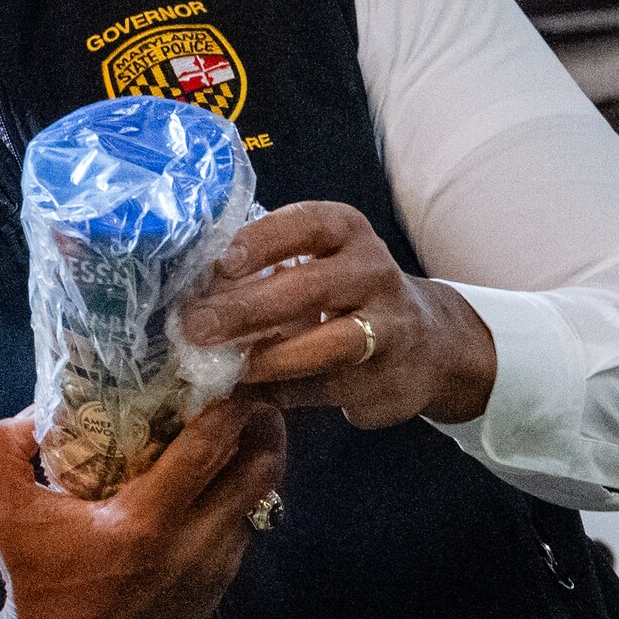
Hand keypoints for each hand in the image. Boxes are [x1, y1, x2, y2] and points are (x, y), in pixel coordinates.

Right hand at [0, 398, 287, 618]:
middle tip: (251, 398)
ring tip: (238, 435)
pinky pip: (242, 531)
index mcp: (142, 523)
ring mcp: (210, 572)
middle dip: (263, 426)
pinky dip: (236, 502)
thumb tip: (36, 409)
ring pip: (258, 501)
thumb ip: (1, 448)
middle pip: (259, 470)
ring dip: (253, 463)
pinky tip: (214, 486)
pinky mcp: (216, 591)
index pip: (210, 449)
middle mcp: (190, 547)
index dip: (230, 406)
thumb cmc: (33, 581)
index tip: (229, 378)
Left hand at [179, 200, 497, 429]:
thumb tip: (188, 292)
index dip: (260, 242)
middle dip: (246, 308)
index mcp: (346, 232)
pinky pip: (325, 388)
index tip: (221, 263)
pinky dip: (281, 393)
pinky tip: (247, 394)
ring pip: (328, 343)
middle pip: (309, 287)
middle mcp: (371, 272)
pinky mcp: (383, 379)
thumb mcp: (318, 264)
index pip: (305, 224)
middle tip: (196, 326)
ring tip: (226, 368)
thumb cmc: (346, 295)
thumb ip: (264, 270)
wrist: (430, 343)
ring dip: (269, 357)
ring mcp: (386, 327)